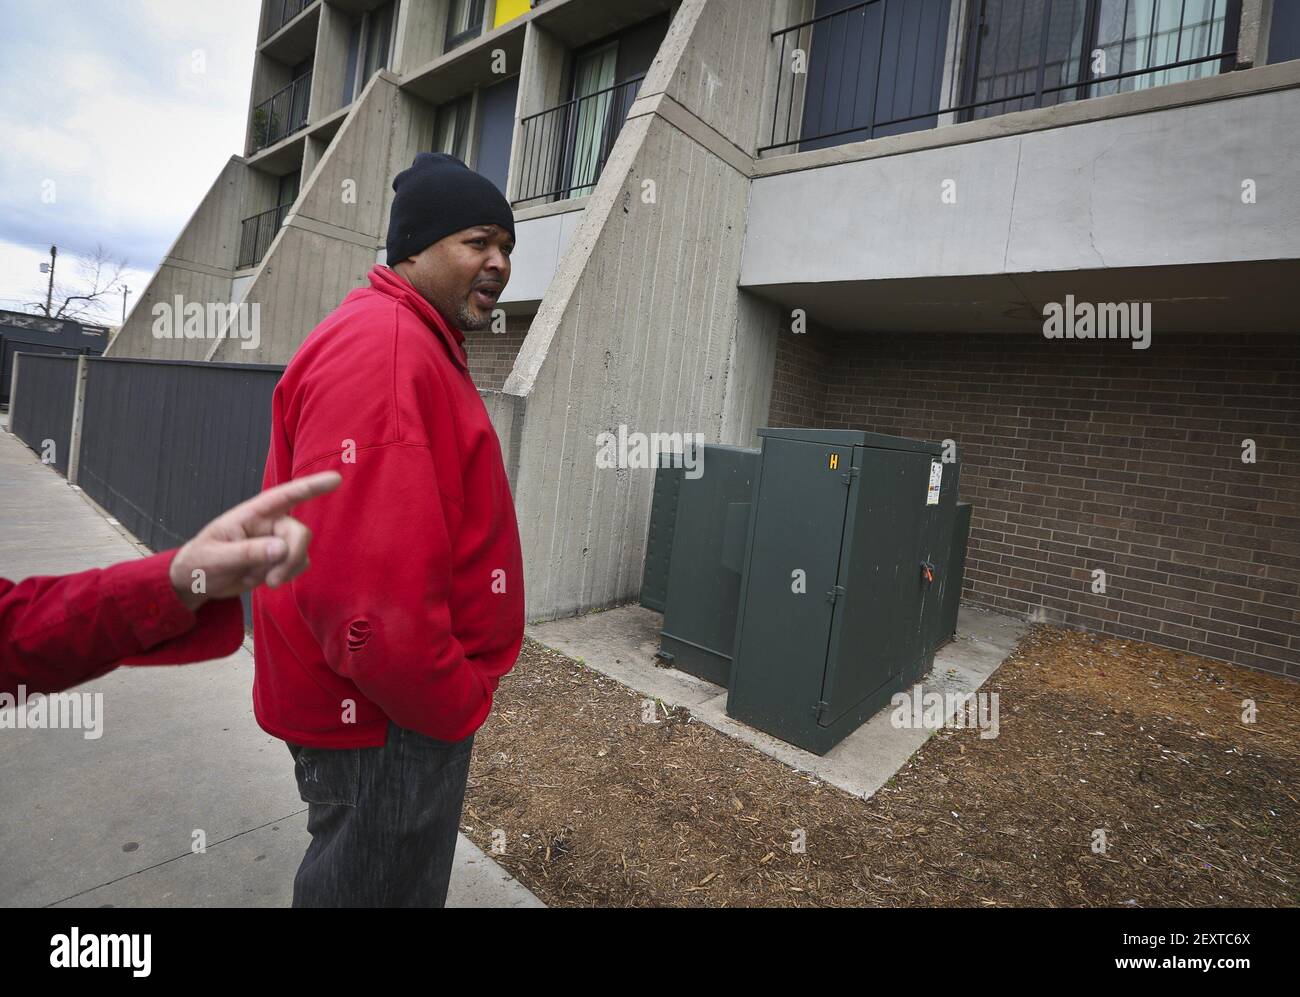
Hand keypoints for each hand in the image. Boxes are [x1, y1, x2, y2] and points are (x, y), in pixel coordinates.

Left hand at [168, 471, 341, 611]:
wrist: (197, 581)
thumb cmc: (200, 561)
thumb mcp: (216, 558)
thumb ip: (248, 552)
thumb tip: (282, 548)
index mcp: (252, 513)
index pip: (285, 496)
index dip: (311, 486)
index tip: (335, 479)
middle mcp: (269, 523)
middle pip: (299, 532)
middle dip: (292, 557)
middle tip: (272, 580)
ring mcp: (276, 541)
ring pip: (301, 551)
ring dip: (285, 570)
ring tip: (259, 580)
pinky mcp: (281, 559)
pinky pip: (299, 565)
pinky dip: (286, 575)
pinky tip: (263, 580)